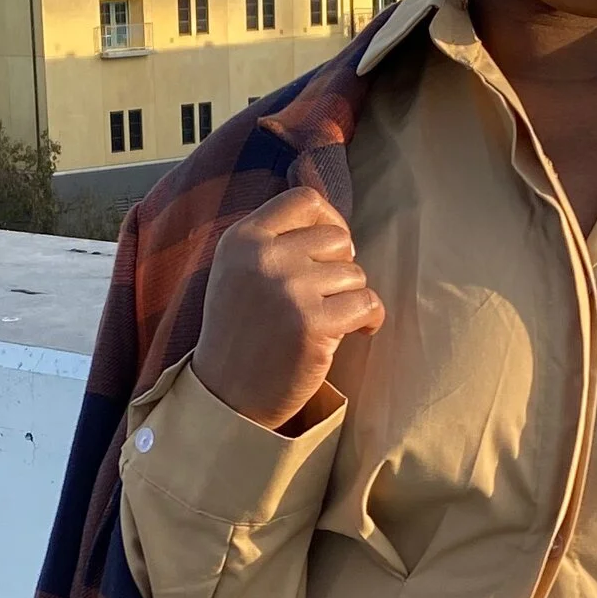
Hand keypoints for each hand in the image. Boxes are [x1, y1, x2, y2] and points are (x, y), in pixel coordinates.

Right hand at [192, 188, 384, 431]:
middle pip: (337, 238)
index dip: (329, 221)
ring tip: (326, 322)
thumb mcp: (238, 271)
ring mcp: (289, 289)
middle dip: (341, 267)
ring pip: (355, 273)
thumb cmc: (241, 333)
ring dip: (350, 299)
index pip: (304, 200)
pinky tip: (354, 333)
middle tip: (325, 297)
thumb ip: (274, 240)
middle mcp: (263, 257)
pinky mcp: (313, 323)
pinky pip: (368, 303)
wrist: (227, 397)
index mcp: (242, 239)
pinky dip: (369, 319)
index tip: (331, 252)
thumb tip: (334, 221)